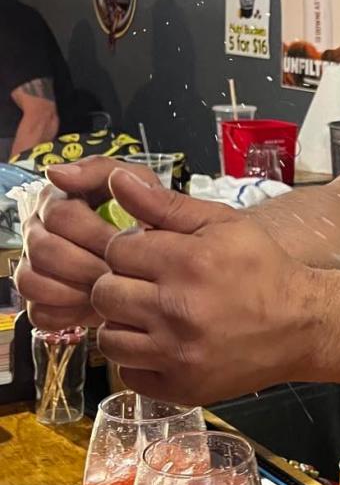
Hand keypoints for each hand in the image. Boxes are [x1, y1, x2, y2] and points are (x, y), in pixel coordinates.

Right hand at [16, 157, 161, 330]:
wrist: (162, 268)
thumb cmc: (151, 224)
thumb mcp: (140, 185)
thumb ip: (103, 172)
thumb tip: (57, 172)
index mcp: (58, 199)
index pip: (60, 215)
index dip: (95, 234)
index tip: (124, 243)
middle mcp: (40, 230)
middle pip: (44, 250)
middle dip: (88, 264)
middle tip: (120, 272)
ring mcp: (36, 266)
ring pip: (32, 281)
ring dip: (75, 289)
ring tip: (109, 288)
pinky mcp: (41, 300)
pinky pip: (39, 311)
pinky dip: (67, 313)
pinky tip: (94, 307)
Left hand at [91, 171, 313, 404]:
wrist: (303, 325)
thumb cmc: (263, 269)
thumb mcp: (223, 224)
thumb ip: (165, 204)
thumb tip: (116, 178)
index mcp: (188, 262)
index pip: (117, 250)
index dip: (130, 250)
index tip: (150, 257)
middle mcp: (178, 310)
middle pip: (104, 294)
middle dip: (120, 285)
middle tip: (147, 286)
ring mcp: (178, 354)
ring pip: (109, 339)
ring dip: (124, 325)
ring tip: (151, 317)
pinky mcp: (181, 387)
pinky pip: (128, 374)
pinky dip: (139, 360)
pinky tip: (162, 345)